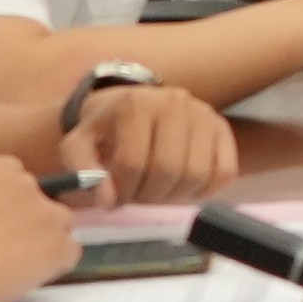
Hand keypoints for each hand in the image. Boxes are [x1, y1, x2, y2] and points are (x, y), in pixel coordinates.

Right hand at [0, 156, 87, 301]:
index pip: (21, 184)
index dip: (12, 208)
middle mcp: (29, 182)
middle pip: (45, 203)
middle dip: (32, 224)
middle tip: (8, 249)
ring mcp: (49, 212)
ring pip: (61, 228)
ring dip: (47, 244)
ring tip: (20, 266)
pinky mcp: (60, 244)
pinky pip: (71, 254)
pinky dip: (56, 267)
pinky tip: (31, 277)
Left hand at [76, 80, 239, 199]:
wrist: (129, 107)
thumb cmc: (104, 130)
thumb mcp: (78, 145)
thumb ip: (83, 171)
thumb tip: (108, 198)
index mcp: (136, 104)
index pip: (133, 163)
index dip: (121, 191)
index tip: (113, 199)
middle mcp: (175, 102)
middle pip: (168, 170)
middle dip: (148, 195)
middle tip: (136, 196)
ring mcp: (203, 114)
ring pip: (197, 174)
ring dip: (174, 196)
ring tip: (156, 191)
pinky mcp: (221, 129)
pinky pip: (224, 172)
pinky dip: (204, 190)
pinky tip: (181, 187)